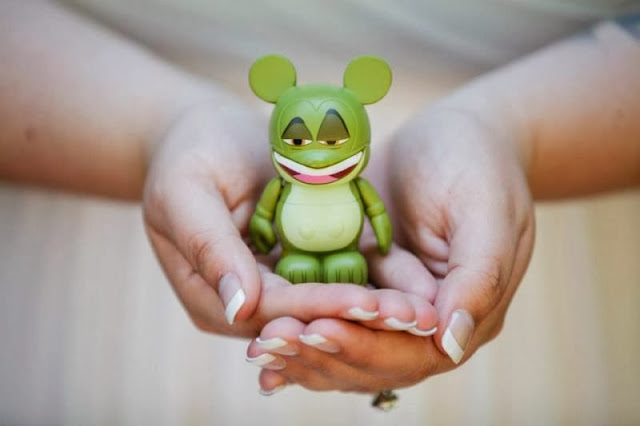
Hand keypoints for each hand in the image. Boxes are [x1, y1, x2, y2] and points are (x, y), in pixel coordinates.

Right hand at [142, 98, 437, 338]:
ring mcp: (275, 285)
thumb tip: (239, 309)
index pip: (271, 309)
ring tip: (423, 310)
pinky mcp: (298, 266)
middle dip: (360, 317)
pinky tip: (410, 287)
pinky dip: (373, 284)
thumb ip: (209, 247)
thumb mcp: (187, 192)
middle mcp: (245, 303)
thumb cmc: (190, 154)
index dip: (321, 307)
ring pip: (329, 305)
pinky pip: (337, 278)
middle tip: (416, 317)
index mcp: (209, 296)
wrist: (207, 133)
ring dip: (376, 309)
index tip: (371, 303)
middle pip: (306, 317)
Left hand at [248, 103, 534, 393]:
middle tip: (271, 341)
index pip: (413, 353)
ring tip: (258, 346)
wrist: (457, 132)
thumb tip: (449, 345)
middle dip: (321, 350)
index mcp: (468, 314)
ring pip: (345, 342)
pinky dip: (299, 325)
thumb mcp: (486, 214)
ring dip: (302, 349)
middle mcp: (428, 321)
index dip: (365, 347)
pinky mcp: (365, 278)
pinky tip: (259, 340)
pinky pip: (331, 311)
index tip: (319, 330)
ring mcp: (392, 301)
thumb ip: (477, 279)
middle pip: (372, 359)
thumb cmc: (479, 166)